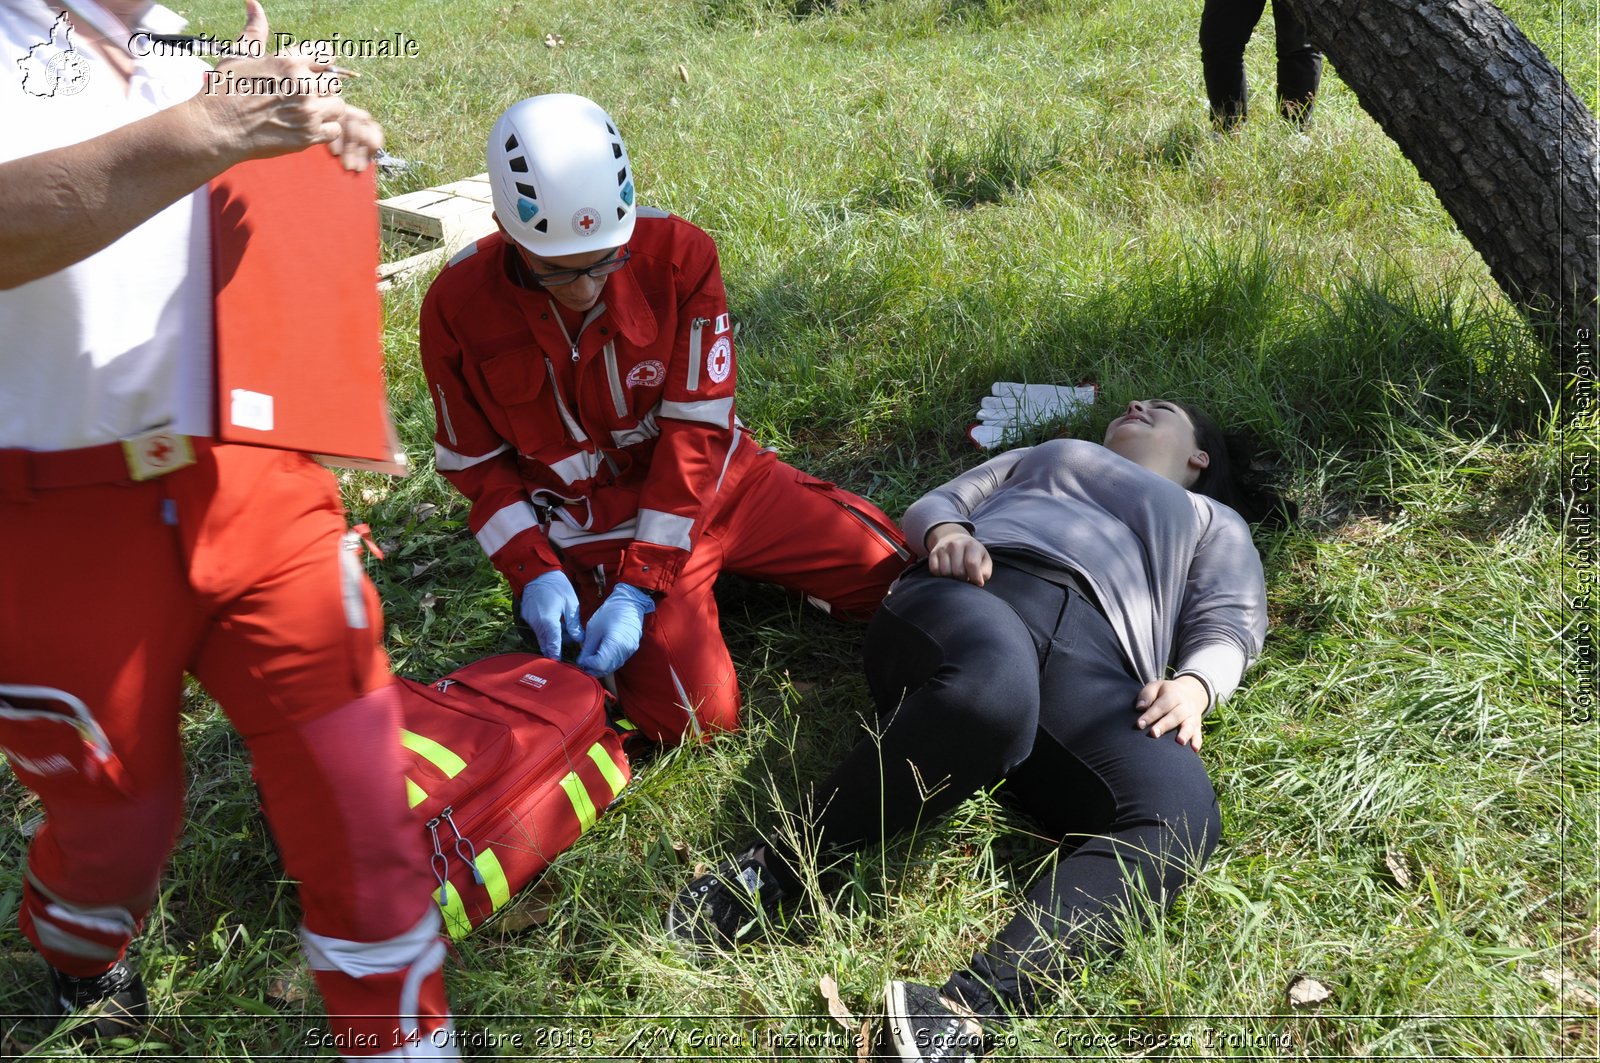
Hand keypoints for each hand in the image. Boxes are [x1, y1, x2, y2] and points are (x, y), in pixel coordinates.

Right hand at [185, 1, 384, 170]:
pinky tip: (307, 127)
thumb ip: (255, 31)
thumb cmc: (224, 90)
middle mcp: (302, 85)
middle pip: (334, 82)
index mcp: (289, 62)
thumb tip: (253, 4)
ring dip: (326, 109)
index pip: (326, 55)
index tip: (313, 70)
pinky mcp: (309, 135)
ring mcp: (308, 112)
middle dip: (322, 88)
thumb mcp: (238, 55)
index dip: (321, 62)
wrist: (215, 129)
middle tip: (304, 95)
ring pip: (338, 106)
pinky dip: (324, 130)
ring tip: (306, 111)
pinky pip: (334, 130)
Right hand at [519, 570, 582, 659]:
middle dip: (557, 646)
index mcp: (548, 621)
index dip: (557, 656)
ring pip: (541, 636)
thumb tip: (578, 639)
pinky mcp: (526, 616)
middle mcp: (536, 623)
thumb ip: (573, 624)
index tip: (560, 666)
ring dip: (552, 637)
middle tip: (570, 643)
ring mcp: (529, 620)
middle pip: (546, 643)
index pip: (553, 645)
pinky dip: (546, 629)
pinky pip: (537, 629)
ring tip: (565, 627)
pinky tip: (556, 621)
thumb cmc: (557, 586)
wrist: (538, 572)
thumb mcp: (571, 603)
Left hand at [575, 583, 655, 676]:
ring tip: (592, 658)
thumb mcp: (593, 629)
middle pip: (606, 669)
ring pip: (613, 667)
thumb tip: (581, 662)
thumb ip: (587, 648)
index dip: (588, 664)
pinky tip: (602, 654)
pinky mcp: (632, 649)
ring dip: (601, 667)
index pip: (599, 665)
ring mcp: (630, 651)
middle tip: (585, 661)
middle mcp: (624, 651)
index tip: (582, 658)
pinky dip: (609, 662)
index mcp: (614, 644)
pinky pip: (619, 661)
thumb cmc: (610, 612)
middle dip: (593, 668)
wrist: (629, 603)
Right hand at [925, 523, 991, 585]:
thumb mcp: (984, 559)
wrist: (954, 538)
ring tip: (957, 575)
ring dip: (952, 578)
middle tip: (966, 577)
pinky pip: (935, 570)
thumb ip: (985, 571)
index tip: (977, 582)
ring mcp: (943, 548)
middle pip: (958, 571)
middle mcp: (955, 544)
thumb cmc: (972, 554)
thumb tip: (979, 582)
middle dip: (963, 579)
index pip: (972, 564)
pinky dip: (941, 575)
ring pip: (945, 572)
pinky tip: (947, 573)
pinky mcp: (933, 553)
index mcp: (971, 545)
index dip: (975, 577)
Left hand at [1133, 676, 1209, 750]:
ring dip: (1185, 734)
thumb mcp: (1155, 686)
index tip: (1140, 724)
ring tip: (1180, 742)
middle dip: (1165, 725)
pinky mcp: (1197, 726)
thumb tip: (1140, 707)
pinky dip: (1197, 742)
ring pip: (1189, 725)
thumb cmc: (1166, 692)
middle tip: (1154, 734)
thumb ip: (1147, 695)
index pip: (1161, 705)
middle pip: (1175, 716)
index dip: (1150, 715)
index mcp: (1173, 695)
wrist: (1191, 692)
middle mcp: (1184, 706)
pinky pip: (1198, 734)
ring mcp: (1192, 716)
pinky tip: (1194, 749)